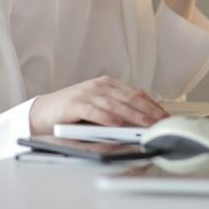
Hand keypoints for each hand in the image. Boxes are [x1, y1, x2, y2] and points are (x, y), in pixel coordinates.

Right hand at [29, 76, 169, 134]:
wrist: (43, 111)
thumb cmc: (72, 111)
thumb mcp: (98, 105)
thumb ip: (117, 108)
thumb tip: (143, 120)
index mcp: (107, 83)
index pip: (136, 92)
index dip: (152, 103)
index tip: (165, 115)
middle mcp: (99, 86)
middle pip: (129, 97)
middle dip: (149, 110)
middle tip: (162, 121)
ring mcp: (87, 94)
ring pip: (116, 104)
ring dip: (134, 115)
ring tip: (147, 124)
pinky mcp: (74, 105)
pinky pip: (94, 111)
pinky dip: (107, 118)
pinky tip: (118, 124)